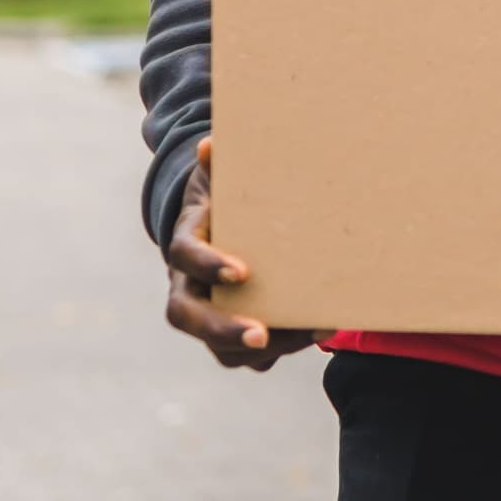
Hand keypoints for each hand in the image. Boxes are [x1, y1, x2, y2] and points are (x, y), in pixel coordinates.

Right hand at [163, 136, 314, 371]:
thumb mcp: (221, 174)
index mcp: (186, 242)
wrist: (218, 225)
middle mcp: (187, 284)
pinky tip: (318, 331)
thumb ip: (218, 162)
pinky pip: (247, 355)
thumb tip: (211, 145)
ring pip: (217, 347)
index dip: (208, 264)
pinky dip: (280, 350)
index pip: (183, 256)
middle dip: (221, 329)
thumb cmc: (226, 197)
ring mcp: (207, 313)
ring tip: (311, 332)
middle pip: (186, 317)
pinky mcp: (232, 331)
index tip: (242, 271)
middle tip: (260, 334)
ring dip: (259, 349)